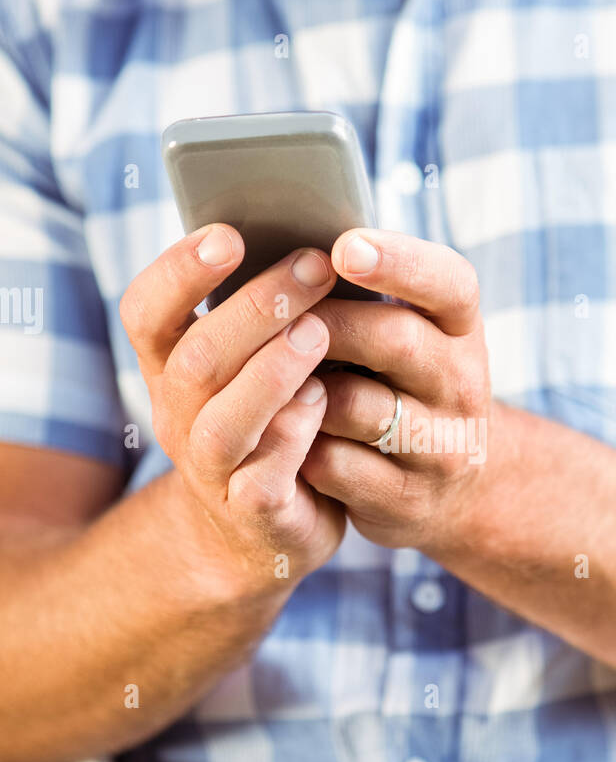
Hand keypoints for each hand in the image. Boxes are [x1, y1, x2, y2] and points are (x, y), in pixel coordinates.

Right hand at [121, 224, 344, 591]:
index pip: (146, 312)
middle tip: (314, 265)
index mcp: (171, 367)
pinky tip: (324, 399)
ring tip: (318, 331)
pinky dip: (293, 434)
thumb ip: (266, 312)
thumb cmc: (273, 419)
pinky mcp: (254, 513)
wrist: (266, 529)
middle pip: (196, 358)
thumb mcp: (254, 361)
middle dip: (256, 306)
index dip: (179, 272)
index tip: (228, 232)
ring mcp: (211, 470)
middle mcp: (178, 416)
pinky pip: (263, 477)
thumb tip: (315, 235)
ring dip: (271, 371)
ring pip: (222, 422)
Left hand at [301, 228, 498, 553]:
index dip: (400, 263)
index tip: (344, 247)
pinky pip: (335, 465)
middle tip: (274, 313)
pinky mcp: (406, 499)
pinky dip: (297, 446)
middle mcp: (463, 384)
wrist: (450, 486)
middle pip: (394, 341)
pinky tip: (276, 432)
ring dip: (302, 388)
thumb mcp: (412, 333)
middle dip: (326, 323)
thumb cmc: (404, 384)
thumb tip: (286, 256)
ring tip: (264, 373)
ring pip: (356, 407)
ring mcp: (440, 447)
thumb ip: (367, 296)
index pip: (449, 284)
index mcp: (462, 328)